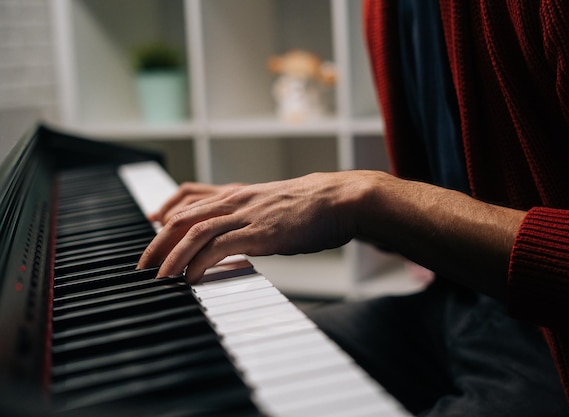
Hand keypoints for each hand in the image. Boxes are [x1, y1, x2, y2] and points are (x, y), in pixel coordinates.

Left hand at [137, 171, 365, 282]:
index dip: (166, 213)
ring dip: (173, 256)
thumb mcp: (273, 205)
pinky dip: (200, 263)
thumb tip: (240, 236)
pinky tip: (192, 278)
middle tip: (144, 265)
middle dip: (158, 242)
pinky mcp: (260, 232)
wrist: (338, 200)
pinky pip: (220, 247)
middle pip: (184, 217)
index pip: (190, 199)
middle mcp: (236, 200)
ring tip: (161, 277)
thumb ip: (252, 216)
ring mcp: (247, 215)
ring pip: (196, 232)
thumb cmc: (311, 206)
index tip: (152, 227)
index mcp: (238, 194)